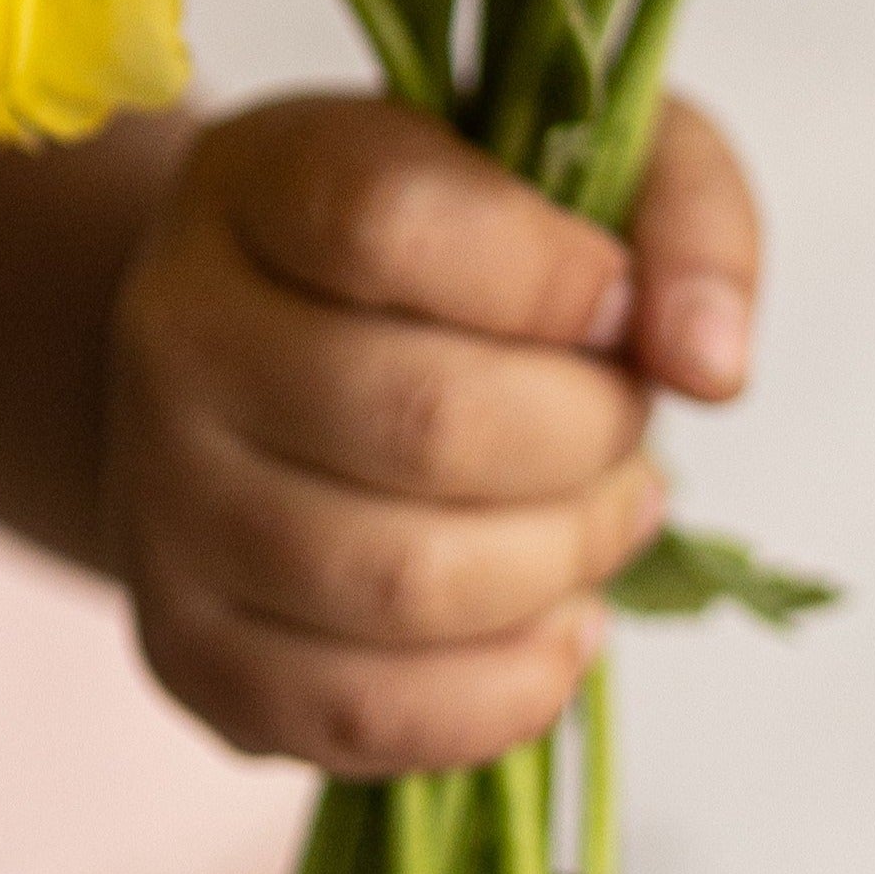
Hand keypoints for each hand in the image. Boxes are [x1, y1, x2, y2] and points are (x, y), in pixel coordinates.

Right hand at [103, 92, 760, 777]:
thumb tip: (709, 360)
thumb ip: (682, 212)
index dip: (548, 275)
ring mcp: (165, 501)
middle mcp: (179, 329)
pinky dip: (505, 688)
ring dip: (563, 564)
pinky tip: (562, 618)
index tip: (617, 296)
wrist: (271, 345)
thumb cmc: (450, 245)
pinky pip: (363, 716)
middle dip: (588, 438)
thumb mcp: (574, 157)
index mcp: (262, 175)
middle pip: (418, 418)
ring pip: (397, 582)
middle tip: (632, 424)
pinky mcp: (189, 649)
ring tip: (610, 514)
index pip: (390, 224)